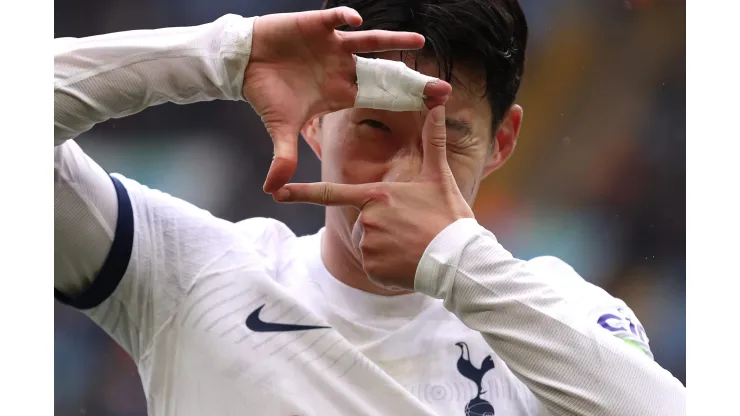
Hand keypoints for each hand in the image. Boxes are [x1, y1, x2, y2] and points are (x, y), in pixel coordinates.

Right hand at [243, 7, 451, 192]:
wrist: (246, 64)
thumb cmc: (267, 94)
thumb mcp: (280, 127)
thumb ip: (283, 156)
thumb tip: (271, 190)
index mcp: (341, 93)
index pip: (379, 98)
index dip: (402, 103)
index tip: (429, 110)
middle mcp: (342, 69)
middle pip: (384, 72)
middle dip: (410, 79)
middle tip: (441, 86)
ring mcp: (333, 47)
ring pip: (369, 42)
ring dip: (392, 41)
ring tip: (418, 41)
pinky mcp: (317, 26)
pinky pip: (336, 20)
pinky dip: (345, 18)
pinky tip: (356, 22)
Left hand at [272, 106, 473, 289]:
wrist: (459, 260)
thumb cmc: (448, 217)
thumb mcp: (439, 177)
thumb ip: (433, 140)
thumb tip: (438, 104)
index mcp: (376, 195)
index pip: (331, 193)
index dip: (301, 193)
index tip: (277, 193)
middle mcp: (366, 219)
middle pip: (362, 222)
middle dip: (382, 227)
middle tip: (412, 230)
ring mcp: (367, 244)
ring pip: (367, 244)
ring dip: (385, 247)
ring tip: (412, 246)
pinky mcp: (372, 267)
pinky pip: (372, 265)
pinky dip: (387, 266)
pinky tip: (407, 263)